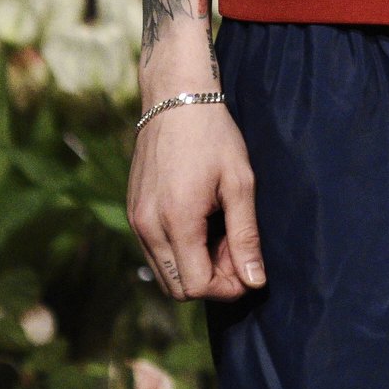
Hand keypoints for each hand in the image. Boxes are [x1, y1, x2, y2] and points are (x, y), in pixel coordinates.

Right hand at [127, 25, 262, 300]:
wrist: (175, 99)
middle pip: (178, 288)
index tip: (248, 267)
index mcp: (176, 220)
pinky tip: (204, 225)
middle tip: (238, 250)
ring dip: (195, 268)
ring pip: (165, 274)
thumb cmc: (215, 136)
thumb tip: (255, 281)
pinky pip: (155, 252)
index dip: (227, 286)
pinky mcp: (134, 213)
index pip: (197, 286)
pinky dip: (180, 252)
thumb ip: (246, 236)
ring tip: (223, 235)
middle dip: (212, 280)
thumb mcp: (240, 183)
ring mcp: (136, 221)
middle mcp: (148, 227)